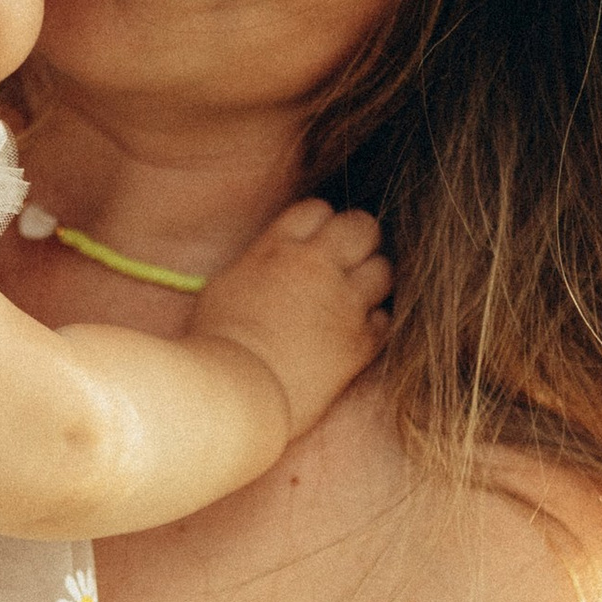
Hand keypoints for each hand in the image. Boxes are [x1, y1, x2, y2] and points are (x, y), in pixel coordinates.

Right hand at [190, 199, 390, 445]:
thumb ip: (258, 262)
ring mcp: (344, 303)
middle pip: (361, 227)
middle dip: (358, 239)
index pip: (317, 210)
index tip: (314, 242)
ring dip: (371, 279)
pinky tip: (353, 331)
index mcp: (279, 248)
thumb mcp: (225, 284)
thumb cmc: (217, 343)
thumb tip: (271, 259)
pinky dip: (373, 321)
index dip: (319, 224)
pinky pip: (384, 317)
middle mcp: (317, 266)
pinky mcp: (361, 342)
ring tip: (353, 297)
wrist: (237, 391)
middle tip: (347, 260)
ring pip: (383, 269)